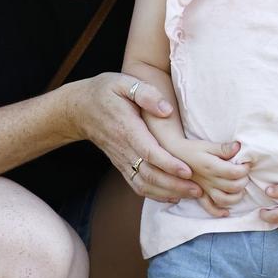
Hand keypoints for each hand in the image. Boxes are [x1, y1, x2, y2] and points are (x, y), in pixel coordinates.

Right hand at [69, 74, 202, 201]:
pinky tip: (174, 196)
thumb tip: (167, 110)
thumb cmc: (104, 92)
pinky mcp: (121, 165)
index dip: (168, 164)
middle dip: (174, 184)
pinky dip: (155, 194)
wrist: (79, 109)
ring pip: (144, 184)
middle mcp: (123, 148)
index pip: (148, 151)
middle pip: (149, 174)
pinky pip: (137, 185)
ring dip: (168, 192)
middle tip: (199, 189)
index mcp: (126, 128)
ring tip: (192, 194)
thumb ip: (145, 93)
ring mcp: (121, 159)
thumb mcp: (123, 82)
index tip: (187, 170)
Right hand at [177, 139, 249, 217]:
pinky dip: (219, 212)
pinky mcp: (200, 195)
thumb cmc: (192, 149)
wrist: (174, 156)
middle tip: (244, 174)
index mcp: (211, 167)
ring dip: (236, 196)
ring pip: (224, 200)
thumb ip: (223, 148)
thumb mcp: (207, 145)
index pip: (234, 172)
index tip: (246, 163)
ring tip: (240, 188)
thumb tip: (239, 146)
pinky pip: (209, 207)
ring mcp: (204, 190)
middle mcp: (209, 180)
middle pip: (233, 187)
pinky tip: (227, 211)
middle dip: (244, 180)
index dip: (245, 168)